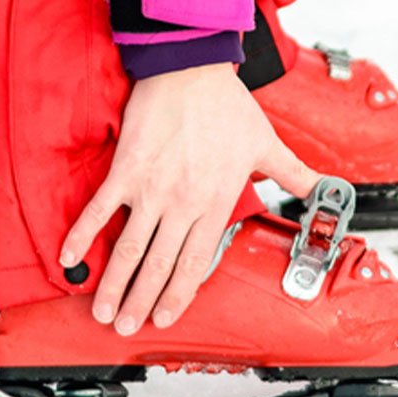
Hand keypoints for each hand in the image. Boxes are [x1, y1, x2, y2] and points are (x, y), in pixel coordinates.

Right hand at [59, 62, 319, 334]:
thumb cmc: (228, 105)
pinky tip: (70, 259)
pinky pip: (98, 210)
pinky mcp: (125, 170)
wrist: (191, 68)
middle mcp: (183, 202)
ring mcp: (151, 188)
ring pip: (129, 248)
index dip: (179, 295)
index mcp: (216, 202)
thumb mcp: (268, 145)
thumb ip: (296, 175)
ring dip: (114, 284)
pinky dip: (82, 235)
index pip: (195, 262)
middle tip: (127, 327)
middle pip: (159, 265)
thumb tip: (327, 190)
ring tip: (103, 311)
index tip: (165, 317)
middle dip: (142, 302)